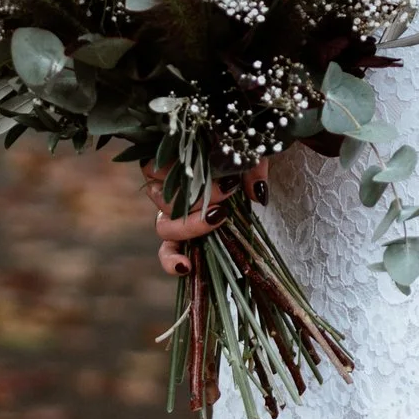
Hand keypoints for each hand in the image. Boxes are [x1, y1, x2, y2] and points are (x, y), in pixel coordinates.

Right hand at [146, 162, 261, 278]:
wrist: (249, 156)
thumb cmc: (241, 151)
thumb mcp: (248, 151)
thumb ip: (251, 165)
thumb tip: (257, 193)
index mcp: (172, 159)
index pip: (161, 167)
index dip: (191, 178)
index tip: (228, 184)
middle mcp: (165, 186)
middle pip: (164, 199)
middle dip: (196, 203)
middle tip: (224, 204)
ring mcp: (171, 213)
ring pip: (164, 226)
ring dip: (189, 229)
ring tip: (214, 224)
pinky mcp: (181, 236)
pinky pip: (168, 251)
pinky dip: (172, 261)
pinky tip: (186, 267)